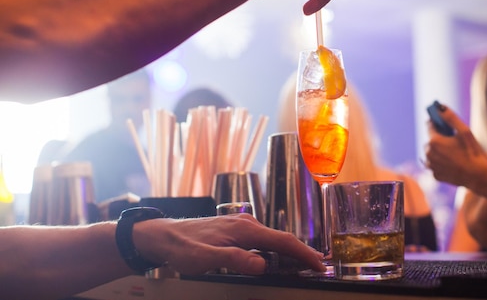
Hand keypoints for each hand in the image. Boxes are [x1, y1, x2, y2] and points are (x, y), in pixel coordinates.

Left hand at [134, 213, 324, 274]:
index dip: (303, 253)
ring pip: (273, 239)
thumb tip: (262, 264)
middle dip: (302, 252)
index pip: (283, 241)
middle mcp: (246, 224)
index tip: (319, 264)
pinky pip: (263, 239)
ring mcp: (241, 226)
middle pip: (282, 239)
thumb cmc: (182, 246)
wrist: (163, 236)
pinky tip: (278, 257)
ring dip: (290, 251)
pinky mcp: (236, 230)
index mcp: (244, 229)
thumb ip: (235, 260)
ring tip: (304, 263)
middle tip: (318, 267)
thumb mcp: (206, 259)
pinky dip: (276, 249)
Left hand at [425, 104, 486, 187]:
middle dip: (438, 137)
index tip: (441, 121)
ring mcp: (431, 166)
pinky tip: (453, 162)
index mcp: (434, 141)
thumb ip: (451, 117)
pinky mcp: (435, 175)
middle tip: (451, 138)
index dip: (436, 121)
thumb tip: (440, 107)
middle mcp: (429, 154)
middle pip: (430, 140)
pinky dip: (441, 162)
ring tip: (453, 151)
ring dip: (438, 150)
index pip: (429, 125)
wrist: (479, 176)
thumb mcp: (464, 131)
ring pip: (431, 153)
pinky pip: (435, 165)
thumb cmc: (473, 152)